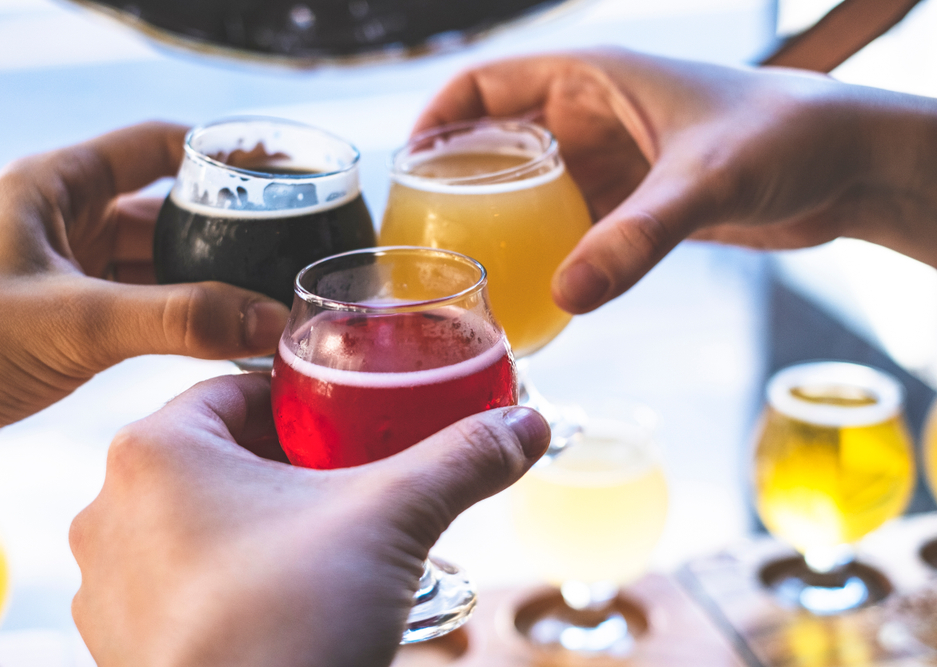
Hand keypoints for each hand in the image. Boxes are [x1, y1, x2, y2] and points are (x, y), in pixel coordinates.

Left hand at [0, 123, 289, 467]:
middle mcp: (63, 221)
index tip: (277, 177)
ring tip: (265, 300)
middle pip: (164, 210)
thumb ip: (178, 318)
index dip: (217, 156)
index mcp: (55, 186)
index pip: (153, 147)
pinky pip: (142, 306)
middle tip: (285, 254)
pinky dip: (182, 318)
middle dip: (225, 233)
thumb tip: (268, 319)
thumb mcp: (75, 321)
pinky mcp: (66, 320)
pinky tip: (220, 336)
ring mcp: (66, 272)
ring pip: (156, 264)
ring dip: (207, 281)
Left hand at [70, 373, 549, 666]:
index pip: (240, 390)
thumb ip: (460, 458)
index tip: (350, 421)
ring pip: (200, 520)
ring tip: (326, 542)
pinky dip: (234, 575)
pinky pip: (182, 580)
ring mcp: (107, 581)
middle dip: (293, 466)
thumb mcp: (392, 518)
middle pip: (223, 455)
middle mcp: (111, 508)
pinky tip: (289, 596)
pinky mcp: (122, 639)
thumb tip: (524, 424)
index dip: (305, 402)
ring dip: (263, 522)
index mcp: (158, 451)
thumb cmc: (291, 622)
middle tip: (351, 481)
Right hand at [416, 49, 936, 312]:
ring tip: (461, 271)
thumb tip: (567, 294)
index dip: (436, 121)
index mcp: (591, 76)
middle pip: (495, 142)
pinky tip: (527, 289)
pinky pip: (568, 223)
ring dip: (497, 223)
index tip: (402, 172)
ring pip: (528, 188)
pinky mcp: (631, 200)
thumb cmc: (787, 137)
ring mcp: (610, 160)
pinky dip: (542, 251)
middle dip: (454, 184)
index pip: (485, 84)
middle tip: (420, 239)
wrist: (848, 166)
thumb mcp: (706, 181)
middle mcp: (590, 114)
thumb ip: (638, 237)